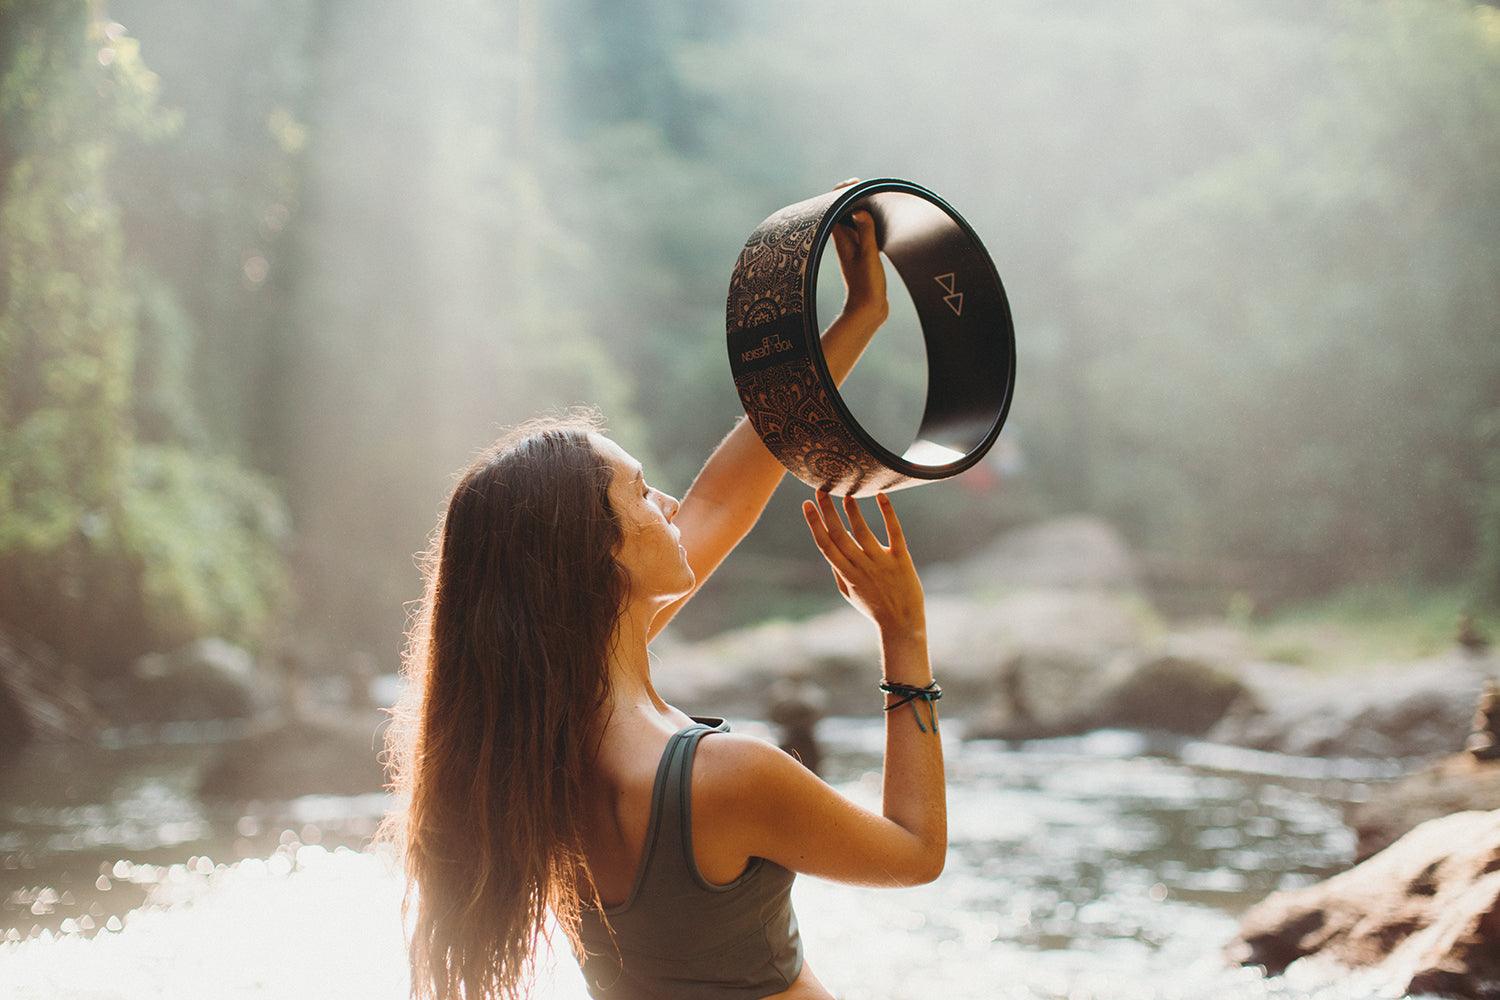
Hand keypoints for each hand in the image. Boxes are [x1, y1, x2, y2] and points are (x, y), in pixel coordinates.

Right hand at [801, 488, 924, 633]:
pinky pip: (894, 532)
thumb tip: (828, 547)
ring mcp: (882, 562)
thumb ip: (837, 570)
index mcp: (846, 574)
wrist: (901, 624)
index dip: (814, 523)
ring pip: (863, 531)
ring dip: (853, 511)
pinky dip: (887, 513)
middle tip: (821, 490)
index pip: (826, 545)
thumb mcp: (848, 593)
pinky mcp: (902, 559)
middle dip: (828, 511)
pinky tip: (881, 496)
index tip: (806, 505)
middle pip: (840, 535)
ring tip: (847, 494)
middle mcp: (862, 566)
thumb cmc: (872, 606)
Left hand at [829, 178, 887, 321]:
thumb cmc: (867, 285)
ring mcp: (853, 248)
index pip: (833, 208)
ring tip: (871, 197)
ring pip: (852, 221)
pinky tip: (877, 221)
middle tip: (863, 185)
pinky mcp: (862, 255)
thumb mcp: (869, 256)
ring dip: (859, 208)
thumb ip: (866, 233)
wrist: (868, 310)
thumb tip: (859, 211)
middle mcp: (844, 242)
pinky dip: (867, 222)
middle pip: (841, 212)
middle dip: (850, 197)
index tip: (854, 183)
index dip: (840, 192)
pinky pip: (862, 231)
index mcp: (842, 240)